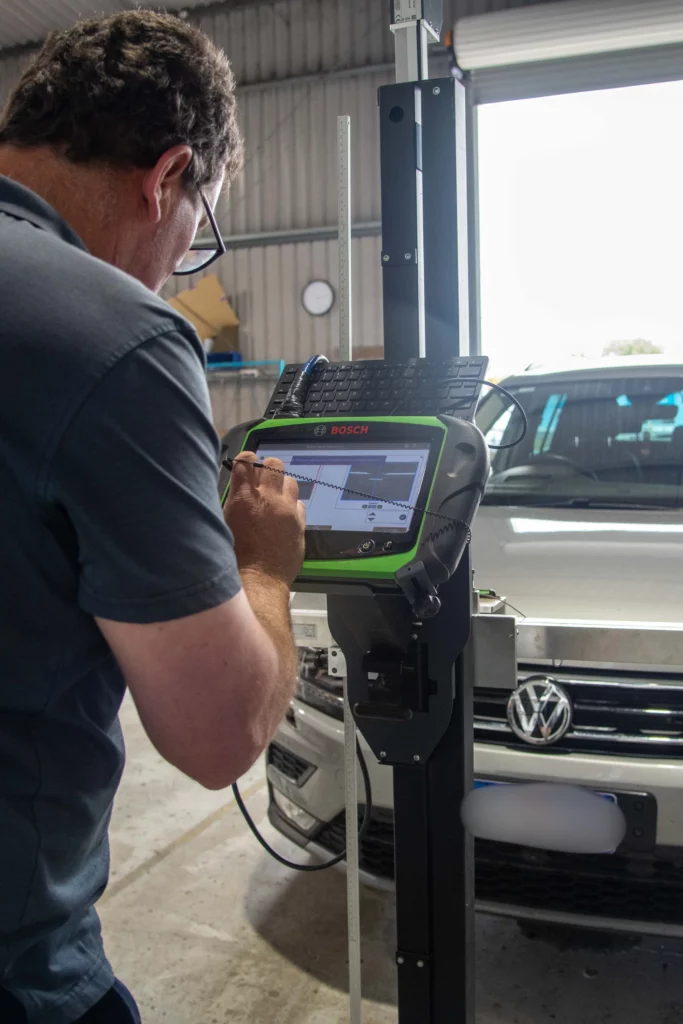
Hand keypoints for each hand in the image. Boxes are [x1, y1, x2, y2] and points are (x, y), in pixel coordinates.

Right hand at [223, 452, 305, 586]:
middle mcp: (268, 499)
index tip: (245, 466)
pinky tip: (283, 519)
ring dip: (281, 488)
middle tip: (262, 483)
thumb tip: (239, 488)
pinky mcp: (300, 524)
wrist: (259, 581)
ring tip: (274, 502)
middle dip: (268, 470)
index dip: (246, 460)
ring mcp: (288, 511)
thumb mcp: (224, 524)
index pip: (247, 460)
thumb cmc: (233, 557)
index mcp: (244, 498)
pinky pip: (299, 504)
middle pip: (274, 464)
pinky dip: (291, 507)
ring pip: (290, 482)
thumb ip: (234, 501)